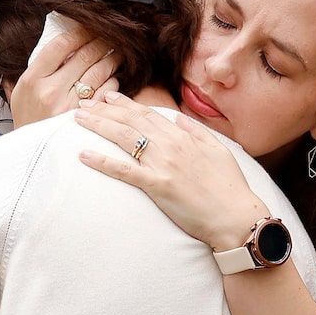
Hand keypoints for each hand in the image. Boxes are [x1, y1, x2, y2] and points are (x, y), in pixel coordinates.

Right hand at [9, 25, 123, 130]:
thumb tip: (66, 40)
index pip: (61, 44)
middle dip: (101, 41)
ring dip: (112, 58)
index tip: (88, 26)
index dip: (79, 31)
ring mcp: (70, 107)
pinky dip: (112, 81)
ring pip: (99, 71)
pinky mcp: (87, 120)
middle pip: (84, 55)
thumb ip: (42, 66)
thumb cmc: (29, 117)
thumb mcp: (23, 89)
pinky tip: (112, 77)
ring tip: (116, 53)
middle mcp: (51, 91)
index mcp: (33, 79)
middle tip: (109, 35)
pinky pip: (107, 92)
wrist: (31, 153)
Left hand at [72, 89, 273, 255]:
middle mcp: (171, 145)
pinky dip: (103, 162)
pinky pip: (124, 171)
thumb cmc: (230, 188)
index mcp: (184, 137)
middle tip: (84, 104)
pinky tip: (84, 155)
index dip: (126, 104)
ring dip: (99, 126)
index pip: (149, 114)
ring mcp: (163, 165)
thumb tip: (178, 118)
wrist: (236, 216)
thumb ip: (198, 132)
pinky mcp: (157, 186)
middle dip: (105, 110)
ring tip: (78, 119)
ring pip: (124, 138)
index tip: (109, 98)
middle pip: (132, 121)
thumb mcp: (219, 151)